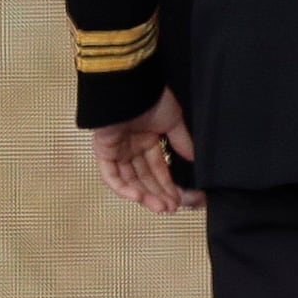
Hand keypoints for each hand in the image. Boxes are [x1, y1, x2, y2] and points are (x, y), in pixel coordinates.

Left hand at [93, 93, 199, 215]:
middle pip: (144, 177)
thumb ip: (182, 142)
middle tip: (171, 209)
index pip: (157, 168)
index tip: (179, 199)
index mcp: (147, 140)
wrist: (131, 88)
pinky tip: (139, 197)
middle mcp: (131, 147)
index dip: (167, 184)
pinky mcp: (103, 151)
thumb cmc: (153, 100)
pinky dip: (123, 188)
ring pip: (129, 179)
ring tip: (160, 207)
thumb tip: (194, 159)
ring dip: (144, 195)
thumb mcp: (174, 122)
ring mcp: (116, 150)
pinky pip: (110, 175)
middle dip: (158, 194)